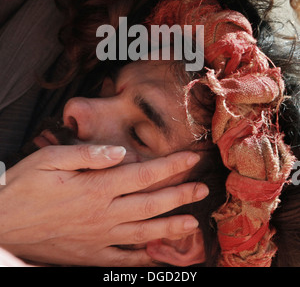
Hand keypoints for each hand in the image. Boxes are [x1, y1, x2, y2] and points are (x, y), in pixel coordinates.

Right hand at [0, 144, 207, 265]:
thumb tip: (121, 152)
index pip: (144, 174)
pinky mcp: (89, 255)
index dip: (171, 166)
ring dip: (171, 227)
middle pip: (151, 204)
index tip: (191, 157)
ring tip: (194, 223)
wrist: (3, 222)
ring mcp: (98, 237)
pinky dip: (142, 258)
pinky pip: (122, 259)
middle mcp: (103, 214)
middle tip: (202, 188)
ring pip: (143, 233)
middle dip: (181, 195)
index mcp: (96, 188)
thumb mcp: (51, 159)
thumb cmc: (25, 186)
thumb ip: (88, 156)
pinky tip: (157, 256)